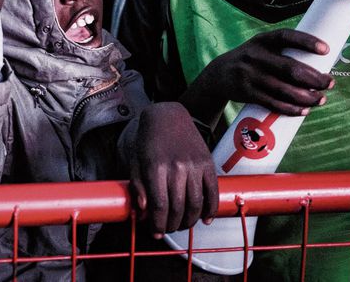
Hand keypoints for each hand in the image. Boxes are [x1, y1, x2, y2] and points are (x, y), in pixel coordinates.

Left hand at [128, 102, 217, 235]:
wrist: (168, 116)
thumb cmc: (148, 141)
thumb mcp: (136, 161)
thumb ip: (138, 187)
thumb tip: (144, 211)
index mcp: (155, 167)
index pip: (159, 205)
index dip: (158, 224)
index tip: (155, 232)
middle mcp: (176, 167)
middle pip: (178, 208)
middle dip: (171, 225)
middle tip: (167, 229)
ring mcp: (194, 165)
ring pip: (195, 204)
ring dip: (189, 221)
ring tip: (182, 225)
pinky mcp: (207, 163)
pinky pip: (212, 192)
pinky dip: (210, 209)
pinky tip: (205, 219)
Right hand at [198, 29, 331, 116]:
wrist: (217, 75)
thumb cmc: (250, 61)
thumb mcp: (260, 49)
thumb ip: (283, 53)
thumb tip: (319, 66)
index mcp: (262, 40)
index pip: (286, 37)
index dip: (306, 42)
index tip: (326, 50)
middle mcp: (254, 56)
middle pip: (290, 68)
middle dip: (314, 78)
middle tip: (330, 83)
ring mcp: (249, 74)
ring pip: (284, 89)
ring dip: (306, 97)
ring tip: (320, 99)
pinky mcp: (246, 92)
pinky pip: (273, 103)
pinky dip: (291, 109)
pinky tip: (304, 110)